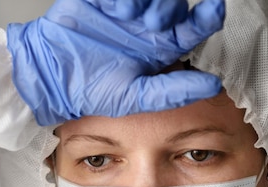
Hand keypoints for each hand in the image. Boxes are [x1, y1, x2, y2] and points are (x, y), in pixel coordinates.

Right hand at [6, 0, 224, 125]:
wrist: (51, 75)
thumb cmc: (91, 88)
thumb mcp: (135, 96)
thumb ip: (173, 91)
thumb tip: (213, 85)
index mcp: (160, 48)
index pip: (194, 28)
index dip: (208, 16)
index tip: (215, 8)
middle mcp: (147, 26)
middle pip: (176, 4)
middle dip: (170, 8)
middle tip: (154, 23)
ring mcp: (126, 10)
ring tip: (130, 15)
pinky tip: (118, 7)